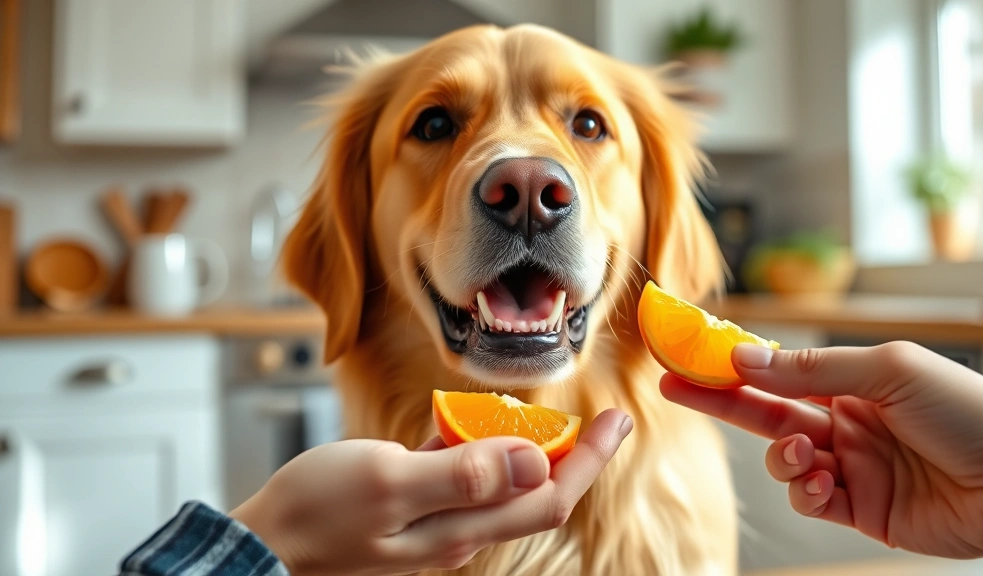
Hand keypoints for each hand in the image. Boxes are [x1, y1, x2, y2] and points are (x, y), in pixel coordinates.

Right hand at [230, 409, 631, 574]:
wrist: (261, 548)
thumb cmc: (313, 516)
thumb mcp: (388, 482)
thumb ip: (462, 473)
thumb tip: (535, 461)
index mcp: (460, 527)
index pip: (548, 496)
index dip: (589, 460)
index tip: (616, 422)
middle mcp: (458, 532)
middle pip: (535, 494)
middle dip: (575, 457)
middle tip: (602, 419)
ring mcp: (436, 524)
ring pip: (501, 486)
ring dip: (528, 452)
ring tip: (537, 413)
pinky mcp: (413, 512)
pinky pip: (461, 479)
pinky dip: (475, 449)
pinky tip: (466, 421)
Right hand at [661, 341, 982, 558]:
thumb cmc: (963, 410)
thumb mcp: (886, 370)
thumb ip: (811, 368)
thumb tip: (744, 357)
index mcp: (852, 383)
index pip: (778, 371)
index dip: (733, 365)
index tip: (691, 355)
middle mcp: (844, 422)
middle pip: (765, 412)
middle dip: (720, 401)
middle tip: (674, 387)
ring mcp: (850, 466)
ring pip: (782, 460)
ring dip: (781, 457)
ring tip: (806, 454)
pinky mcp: (858, 509)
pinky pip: (809, 499)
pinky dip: (805, 490)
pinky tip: (825, 481)